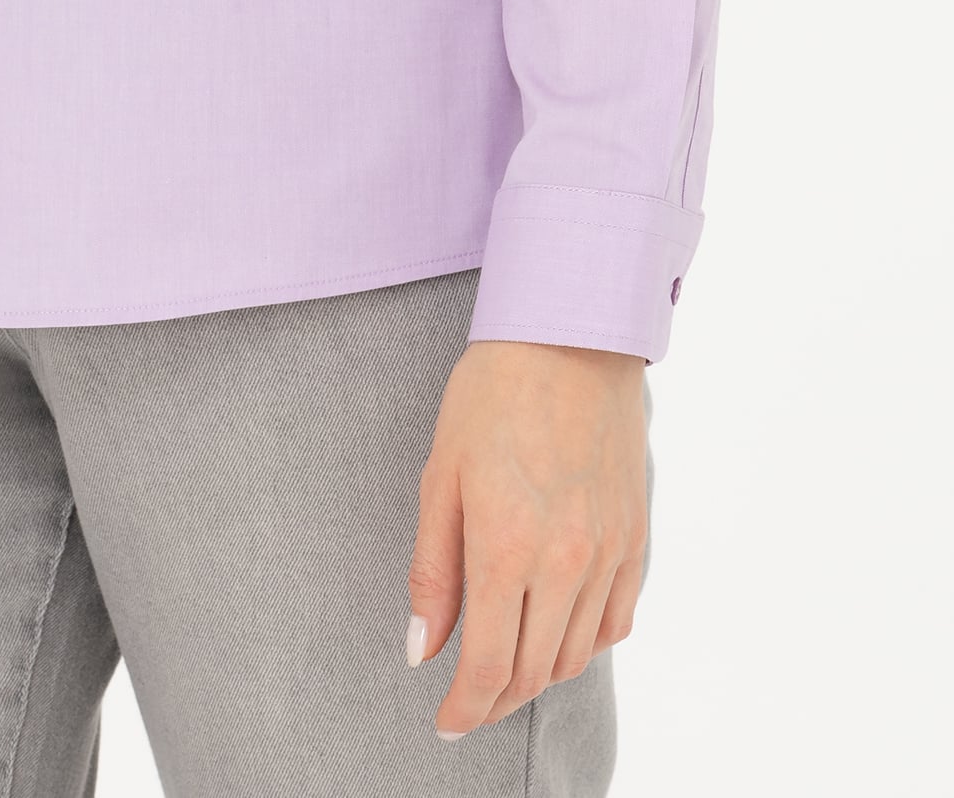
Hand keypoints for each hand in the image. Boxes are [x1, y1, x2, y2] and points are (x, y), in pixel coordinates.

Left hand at [408, 338, 648, 739]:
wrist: (569, 336)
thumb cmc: (491, 395)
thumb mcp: (440, 476)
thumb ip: (433, 570)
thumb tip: (423, 650)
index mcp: (508, 547)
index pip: (489, 666)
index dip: (465, 707)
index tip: (446, 722)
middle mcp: (566, 561)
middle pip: (535, 671)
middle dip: (498, 700)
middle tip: (470, 703)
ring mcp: (609, 553)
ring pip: (577, 654)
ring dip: (540, 677)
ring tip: (507, 672)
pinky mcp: (636, 538)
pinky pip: (617, 620)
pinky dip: (586, 643)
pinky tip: (559, 633)